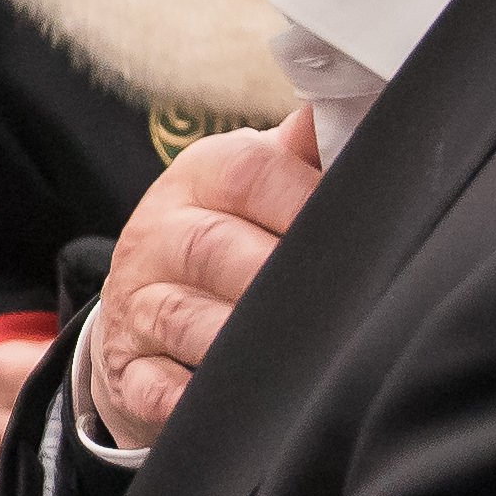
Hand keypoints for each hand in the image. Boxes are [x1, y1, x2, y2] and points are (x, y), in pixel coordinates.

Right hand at [83, 106, 324, 451]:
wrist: (144, 311)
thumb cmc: (229, 238)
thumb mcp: (254, 184)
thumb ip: (305, 150)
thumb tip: (367, 94)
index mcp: (198, 178)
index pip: (247, 172)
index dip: (303, 201)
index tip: (358, 233)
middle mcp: (157, 233)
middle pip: (213, 247)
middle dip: (278, 280)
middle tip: (338, 304)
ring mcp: (136, 304)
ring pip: (183, 319)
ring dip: (240, 341)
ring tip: (298, 355)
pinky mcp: (129, 370)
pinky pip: (155, 387)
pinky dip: (190, 399)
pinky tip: (231, 401)